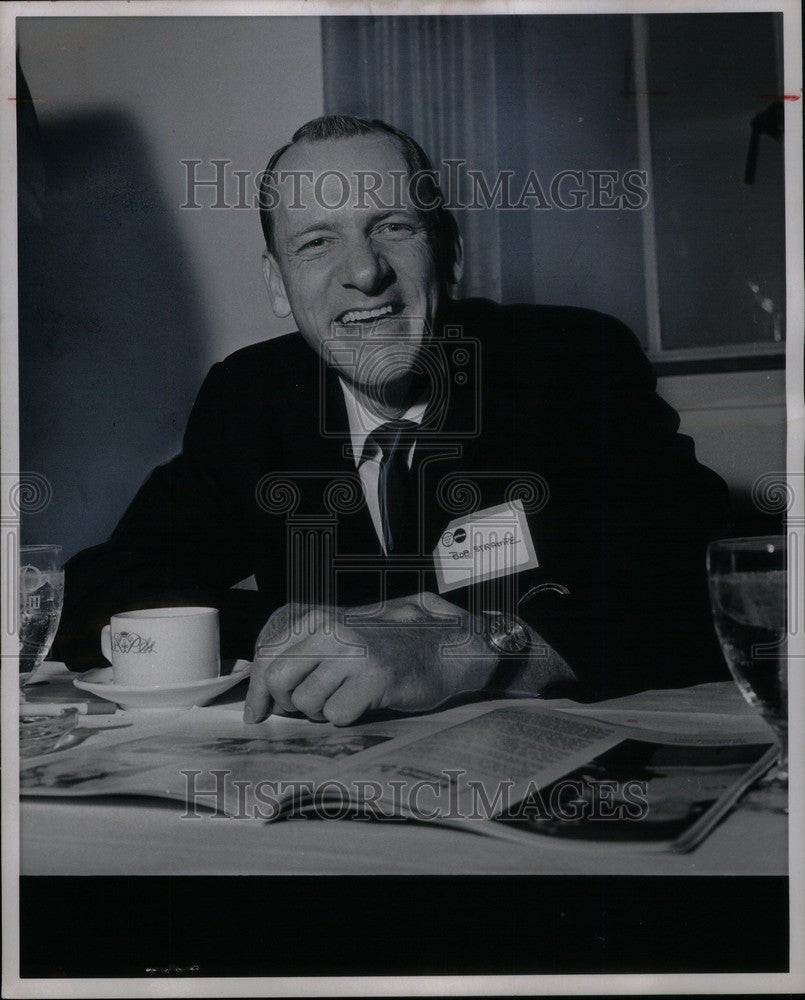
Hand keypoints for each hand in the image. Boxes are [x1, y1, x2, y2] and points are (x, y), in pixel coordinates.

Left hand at [243, 592, 498, 725]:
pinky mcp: (376, 678)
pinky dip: (348, 718)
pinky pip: (338, 717)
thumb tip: (262, 691)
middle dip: (287, 705)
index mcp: (320, 620)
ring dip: (322, 712)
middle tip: (307, 709)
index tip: (256, 714)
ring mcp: (355, 653)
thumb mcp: (343, 635)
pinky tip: (365, 702)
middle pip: (279, 682)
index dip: (256, 692)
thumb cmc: (391, 646)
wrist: (447, 645)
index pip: (268, 656)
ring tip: (346, 698)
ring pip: (308, 704)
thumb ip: (305, 652)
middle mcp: (333, 631)